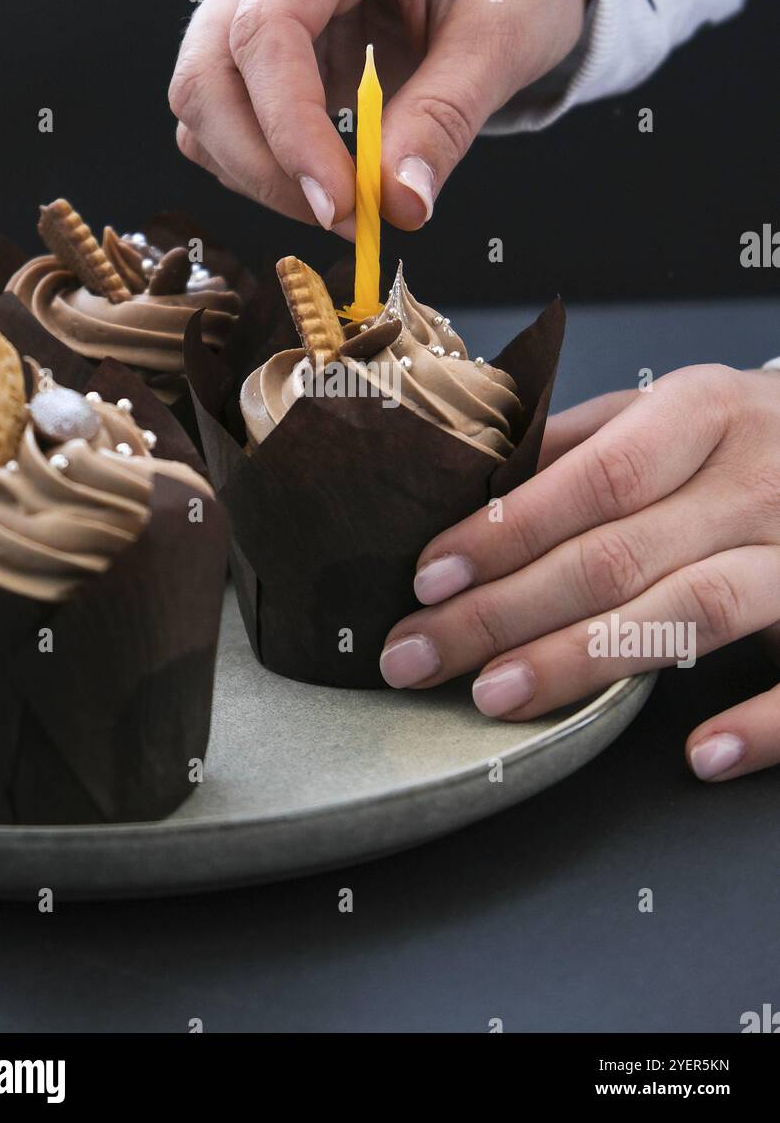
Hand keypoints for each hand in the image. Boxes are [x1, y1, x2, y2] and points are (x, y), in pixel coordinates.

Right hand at [169, 0, 586, 233]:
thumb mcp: (504, 35)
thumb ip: (445, 118)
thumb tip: (397, 206)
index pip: (266, 29)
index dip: (291, 130)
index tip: (339, 206)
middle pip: (210, 74)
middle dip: (266, 166)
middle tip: (347, 221)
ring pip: (203, 105)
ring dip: (259, 175)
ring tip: (349, 206)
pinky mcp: (251, 44)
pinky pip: (222, 120)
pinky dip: (261, 168)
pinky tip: (327, 182)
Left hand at [380, 366, 779, 782]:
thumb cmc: (739, 436)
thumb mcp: (666, 411)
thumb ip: (578, 444)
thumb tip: (465, 485)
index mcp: (703, 413)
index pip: (593, 478)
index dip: (506, 532)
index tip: (429, 579)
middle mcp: (756, 481)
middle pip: (618, 556)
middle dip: (504, 613)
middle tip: (419, 656)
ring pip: (692, 614)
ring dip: (584, 661)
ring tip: (496, 697)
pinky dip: (757, 724)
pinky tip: (696, 753)